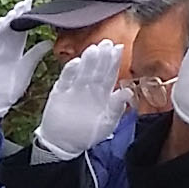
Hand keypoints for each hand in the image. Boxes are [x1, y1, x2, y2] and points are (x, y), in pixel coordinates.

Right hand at [0, 1, 46, 122]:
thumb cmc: (8, 90)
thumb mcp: (26, 70)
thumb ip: (35, 55)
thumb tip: (49, 43)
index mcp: (15, 49)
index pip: (23, 29)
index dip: (29, 17)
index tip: (36, 5)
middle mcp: (4, 46)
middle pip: (12, 25)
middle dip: (19, 13)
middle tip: (28, 1)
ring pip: (0, 30)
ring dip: (8, 19)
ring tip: (17, 9)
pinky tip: (3, 23)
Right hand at [35, 41, 126, 158]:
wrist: (64, 144)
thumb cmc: (87, 134)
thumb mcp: (107, 123)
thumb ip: (117, 107)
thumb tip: (128, 92)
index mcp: (102, 93)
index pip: (110, 74)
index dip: (114, 62)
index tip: (119, 48)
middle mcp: (89, 88)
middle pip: (97, 69)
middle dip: (102, 56)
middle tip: (106, 43)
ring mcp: (74, 88)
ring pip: (82, 71)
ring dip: (88, 60)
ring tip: (93, 49)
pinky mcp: (60, 92)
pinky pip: (66, 79)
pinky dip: (70, 71)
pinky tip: (76, 63)